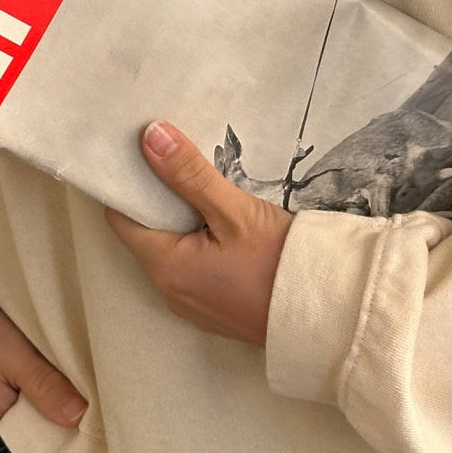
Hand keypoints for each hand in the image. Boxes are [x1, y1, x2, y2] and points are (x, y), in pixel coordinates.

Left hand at [104, 120, 295, 347]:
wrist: (329, 316)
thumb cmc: (280, 265)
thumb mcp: (235, 211)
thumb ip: (190, 174)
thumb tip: (150, 136)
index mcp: (166, 268)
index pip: (122, 218)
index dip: (126, 182)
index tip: (137, 149)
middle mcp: (171, 291)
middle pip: (147, 232)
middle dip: (157, 194)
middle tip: (173, 153)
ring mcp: (194, 303)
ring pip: (173, 248)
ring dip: (181, 217)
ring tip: (197, 178)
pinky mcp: (216, 305)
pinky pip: (194, 265)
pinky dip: (198, 238)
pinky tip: (220, 216)